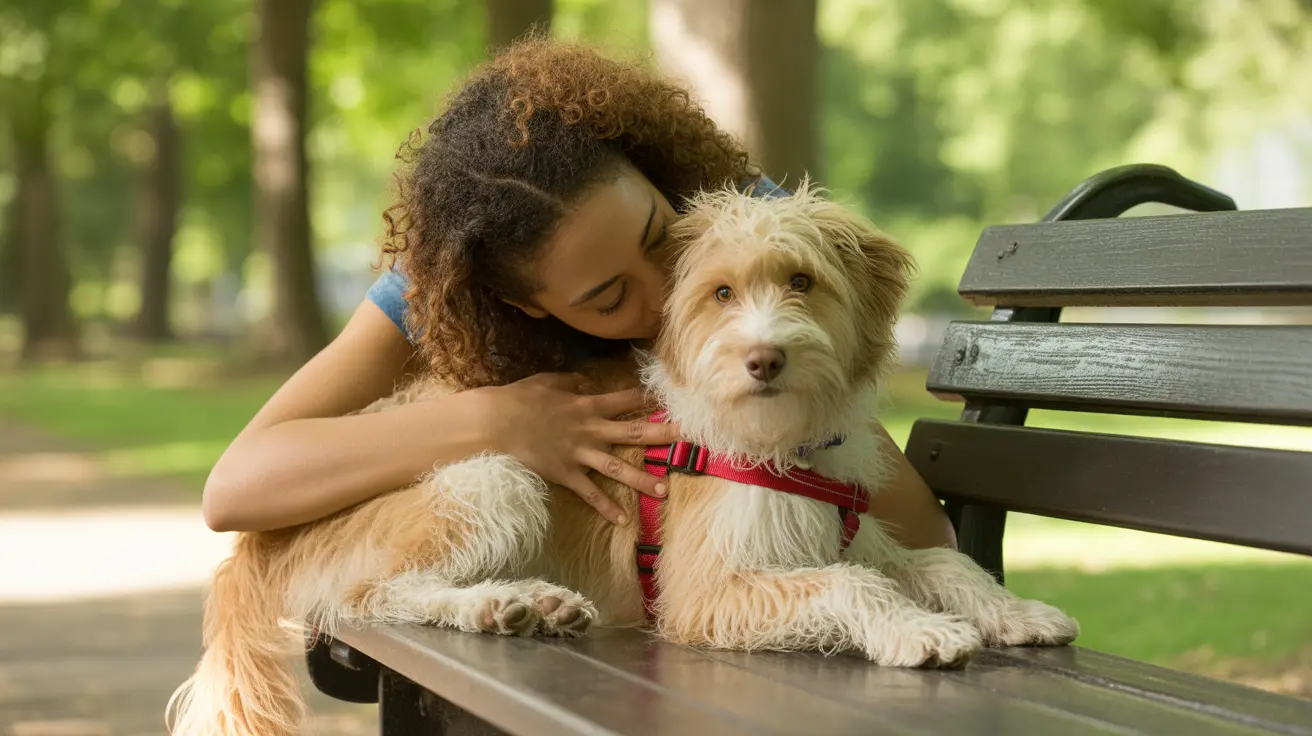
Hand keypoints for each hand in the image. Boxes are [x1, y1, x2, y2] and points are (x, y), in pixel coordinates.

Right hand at [477, 372, 680, 523]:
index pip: (627, 399)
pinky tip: (624, 520)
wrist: (495, 424)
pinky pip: (590, 493)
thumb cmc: (519, 399)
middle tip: (691, 438)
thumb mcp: (548, 381)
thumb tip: (588, 383)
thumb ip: (572, 383)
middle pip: (635, 432)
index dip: (650, 398)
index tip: (672, 400)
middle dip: (664, 435)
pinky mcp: (566, 474)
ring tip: (664, 489)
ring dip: (642, 479)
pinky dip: (606, 508)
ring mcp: (579, 454)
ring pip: (618, 468)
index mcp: (588, 405)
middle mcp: (591, 430)